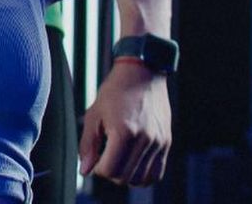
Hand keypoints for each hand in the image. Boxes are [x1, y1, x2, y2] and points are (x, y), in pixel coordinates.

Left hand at [78, 60, 171, 186]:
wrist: (143, 72)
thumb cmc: (115, 91)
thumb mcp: (94, 114)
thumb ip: (88, 144)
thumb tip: (85, 170)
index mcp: (124, 132)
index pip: (109, 171)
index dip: (98, 168)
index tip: (96, 156)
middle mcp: (144, 140)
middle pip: (124, 178)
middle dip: (111, 172)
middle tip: (106, 156)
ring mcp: (158, 142)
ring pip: (141, 179)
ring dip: (127, 175)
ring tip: (120, 158)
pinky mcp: (166, 142)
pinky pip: (157, 173)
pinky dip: (144, 174)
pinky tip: (134, 162)